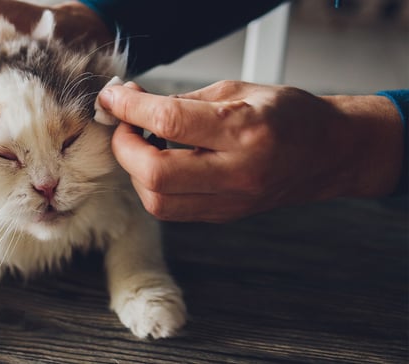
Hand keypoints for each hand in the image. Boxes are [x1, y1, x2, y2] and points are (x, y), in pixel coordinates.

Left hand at [98, 80, 402, 221]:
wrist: (329, 153)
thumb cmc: (287, 114)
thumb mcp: (238, 90)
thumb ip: (182, 100)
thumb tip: (131, 104)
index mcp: (246, 129)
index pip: (170, 122)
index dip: (129, 109)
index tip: (112, 97)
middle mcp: (239, 171)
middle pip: (156, 174)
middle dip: (124, 148)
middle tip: (122, 126)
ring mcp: (231, 200)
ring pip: (158, 201)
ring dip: (135, 171)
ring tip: (140, 145)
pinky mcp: (223, 215)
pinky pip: (171, 210)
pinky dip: (152, 186)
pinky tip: (157, 164)